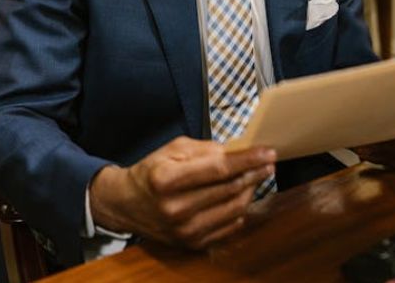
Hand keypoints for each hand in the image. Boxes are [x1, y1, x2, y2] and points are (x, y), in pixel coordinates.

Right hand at [89, 136, 275, 249]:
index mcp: (167, 180)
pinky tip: (239, 196)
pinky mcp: (192, 244)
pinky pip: (230, 226)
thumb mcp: (171, 150)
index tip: (268, 152)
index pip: (219, 169)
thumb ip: (205, 150)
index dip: (248, 160)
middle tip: (268, 162)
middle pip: (230, 189)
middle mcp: (176, 208)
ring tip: (254, 176)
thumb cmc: (151, 173)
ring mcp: (185, 230)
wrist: (126, 205)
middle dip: (254, 173)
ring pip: (235, 209)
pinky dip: (240, 209)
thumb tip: (237, 152)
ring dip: (250, 190)